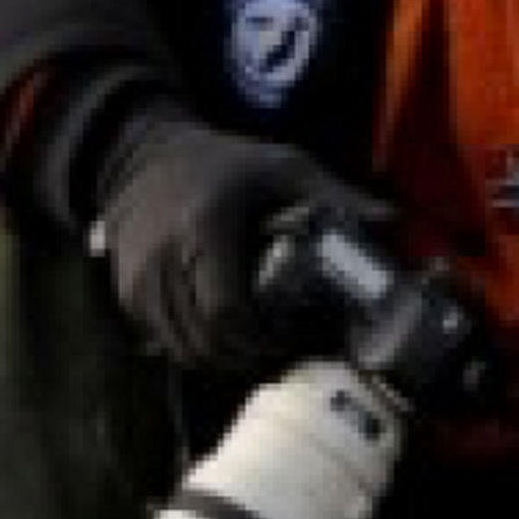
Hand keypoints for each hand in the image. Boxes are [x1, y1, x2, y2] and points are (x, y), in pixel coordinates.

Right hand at [98, 115, 388, 375]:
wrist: (142, 157)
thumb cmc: (222, 165)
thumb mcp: (282, 167)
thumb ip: (334, 196)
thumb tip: (391, 220)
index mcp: (205, 228)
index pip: (228, 312)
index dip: (261, 340)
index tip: (290, 340)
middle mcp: (164, 260)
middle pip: (207, 342)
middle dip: (247, 358)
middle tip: (282, 355)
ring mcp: (139, 282)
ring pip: (184, 351)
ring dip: (222, 360)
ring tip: (257, 350)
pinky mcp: (127, 295)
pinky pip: (163, 342)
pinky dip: (195, 348)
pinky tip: (224, 336)